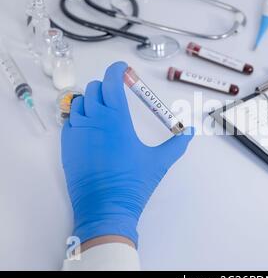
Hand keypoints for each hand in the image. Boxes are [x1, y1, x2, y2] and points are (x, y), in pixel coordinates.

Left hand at [61, 61, 193, 246]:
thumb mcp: (159, 161)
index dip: (117, 70)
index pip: (111, 80)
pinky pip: (70, 120)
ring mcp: (77, 131)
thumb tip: (190, 132)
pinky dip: (81, 117)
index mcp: (116, 118)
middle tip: (119, 95)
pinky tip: (93, 129)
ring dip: (92, 100)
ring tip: (105, 112)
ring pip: (80, 102)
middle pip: (95, 88)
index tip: (123, 69)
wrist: (105, 208)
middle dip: (107, 86)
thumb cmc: (133, 183)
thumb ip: (177, 144)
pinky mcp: (67, 145)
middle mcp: (94, 119)